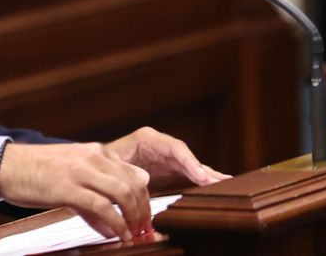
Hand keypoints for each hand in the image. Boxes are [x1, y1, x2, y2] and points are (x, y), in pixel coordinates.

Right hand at [0, 142, 153, 241]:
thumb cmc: (40, 170)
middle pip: (133, 184)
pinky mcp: (68, 188)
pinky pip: (102, 207)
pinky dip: (115, 223)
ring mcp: (80, 171)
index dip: (145, 199)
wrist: (7, 165)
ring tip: (133, 233)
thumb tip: (126, 205)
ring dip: (132, 218)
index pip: (134, 174)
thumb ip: (101, 184)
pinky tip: (117, 234)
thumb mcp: (75, 170)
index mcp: (96, 151)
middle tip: (143, 228)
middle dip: (143, 210)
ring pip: (123, 193)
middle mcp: (92, 157)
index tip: (145, 217)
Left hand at [105, 127, 230, 189]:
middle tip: (220, 182)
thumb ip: (127, 169)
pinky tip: (216, 186)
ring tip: (227, 184)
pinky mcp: (170, 169)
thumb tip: (145, 178)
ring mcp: (167, 157)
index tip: (201, 176)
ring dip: (207, 176)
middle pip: (187, 157)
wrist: (99, 168)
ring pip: (191, 166)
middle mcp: (160, 145)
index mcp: (147, 139)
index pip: (174, 147)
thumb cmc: (103, 163)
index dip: (189, 162)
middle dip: (203, 170)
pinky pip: (189, 174)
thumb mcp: (112, 163)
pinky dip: (201, 180)